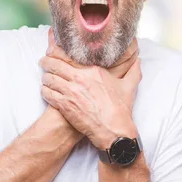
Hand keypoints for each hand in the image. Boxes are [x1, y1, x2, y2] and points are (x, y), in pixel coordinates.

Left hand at [40, 29, 141, 149]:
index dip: (57, 52)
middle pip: (54, 64)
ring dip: (46, 78)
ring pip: (48, 79)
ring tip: (46, 79)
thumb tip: (138, 61)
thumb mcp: (129, 87)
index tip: (53, 52)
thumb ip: (133, 71)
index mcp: (93, 71)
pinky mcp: (65, 105)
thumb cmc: (120, 110)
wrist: (113, 129)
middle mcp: (80, 78)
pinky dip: (45, 91)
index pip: (68, 56)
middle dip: (46, 62)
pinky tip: (46, 92)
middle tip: (44, 62)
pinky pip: (48, 94)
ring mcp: (71, 92)